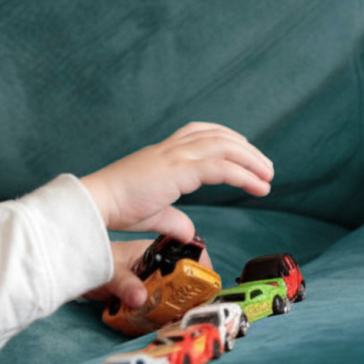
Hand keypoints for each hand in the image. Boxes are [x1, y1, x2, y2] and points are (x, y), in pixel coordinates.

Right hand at [79, 122, 273, 241]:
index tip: (244, 152)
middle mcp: (169, 150)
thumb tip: (189, 231)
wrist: (95, 203)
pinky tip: (259, 186)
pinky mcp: (178, 171)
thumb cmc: (114, 207)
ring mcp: (174, 157)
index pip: (199, 132)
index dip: (226, 139)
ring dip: (252, 160)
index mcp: (161, 154)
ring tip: (267, 176)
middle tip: (265, 167)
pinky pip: (220, 168)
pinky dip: (244, 175)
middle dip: (246, 149)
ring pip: (224, 146)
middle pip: (218, 135)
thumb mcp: (151, 213)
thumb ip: (173, 219)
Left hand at [83, 240, 213, 308]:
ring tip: (182, 317)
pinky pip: (152, 302)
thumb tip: (140, 298)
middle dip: (188, 293)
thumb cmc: (92, 260)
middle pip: (178, 278)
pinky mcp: (135, 292)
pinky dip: (157, 310)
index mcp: (150, 252)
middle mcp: (150, 265)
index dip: (198, 269)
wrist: (71, 269)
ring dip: (172, 304)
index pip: (183, 256)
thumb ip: (125, 285)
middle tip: (197, 308)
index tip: (207, 285)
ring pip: (166, 292)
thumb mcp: (111, 273)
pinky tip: (161, 321)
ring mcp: (143, 279)